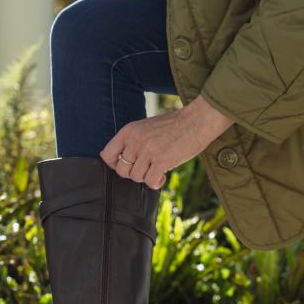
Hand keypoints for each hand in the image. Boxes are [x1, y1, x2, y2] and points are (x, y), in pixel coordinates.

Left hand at [99, 94, 234, 188]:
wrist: (196, 121)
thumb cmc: (175, 126)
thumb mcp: (146, 127)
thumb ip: (134, 141)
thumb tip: (126, 163)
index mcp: (129, 131)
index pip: (107, 155)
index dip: (115, 165)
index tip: (128, 166)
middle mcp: (135, 140)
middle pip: (122, 170)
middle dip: (134, 173)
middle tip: (147, 168)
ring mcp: (148, 151)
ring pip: (136, 177)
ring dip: (147, 177)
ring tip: (158, 170)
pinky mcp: (161, 161)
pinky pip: (150, 182)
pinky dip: (156, 183)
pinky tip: (163, 176)